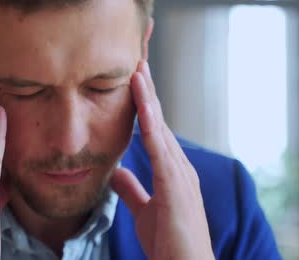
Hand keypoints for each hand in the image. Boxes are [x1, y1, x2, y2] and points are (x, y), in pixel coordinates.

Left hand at [110, 61, 213, 259]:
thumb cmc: (171, 242)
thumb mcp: (145, 210)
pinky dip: (150, 122)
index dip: (142, 102)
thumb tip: (119, 172)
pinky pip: (159, 147)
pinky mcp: (176, 185)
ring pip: (159, 126)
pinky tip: (141, 102)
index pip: (153, 127)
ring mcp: (179, 172)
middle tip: (137, 56)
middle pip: (158, 118)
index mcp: (170, 169)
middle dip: (147, 88)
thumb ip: (133, 190)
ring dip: (148, 96)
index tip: (132, 76)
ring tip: (138, 68)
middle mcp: (177, 164)